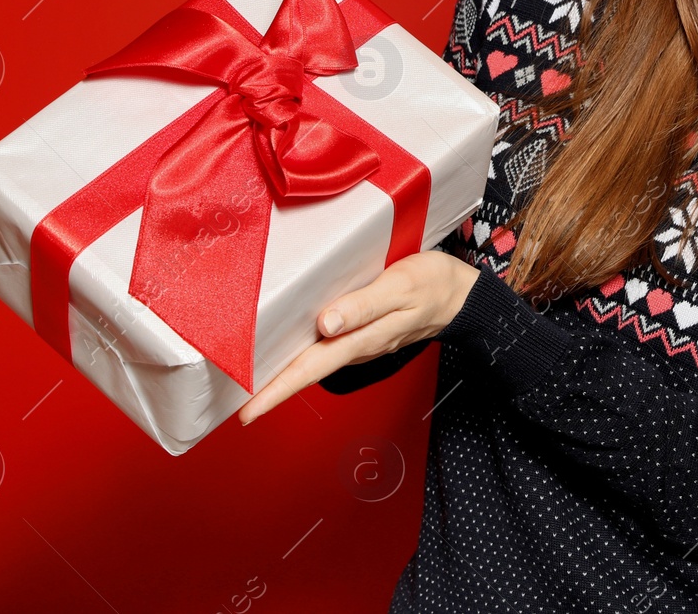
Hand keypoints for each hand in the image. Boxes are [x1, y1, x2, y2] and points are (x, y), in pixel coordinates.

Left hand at [238, 250, 479, 423]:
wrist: (461, 295)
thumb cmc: (431, 285)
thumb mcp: (399, 288)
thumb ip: (362, 306)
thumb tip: (325, 324)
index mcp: (360, 338)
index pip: (310, 369)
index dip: (277, 390)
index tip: (247, 411)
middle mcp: (356, 347)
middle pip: (307, 371)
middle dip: (272, 389)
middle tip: (236, 404)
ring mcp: (361, 343)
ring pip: (316, 361)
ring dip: (286, 372)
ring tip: (253, 378)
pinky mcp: (365, 333)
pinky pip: (328, 348)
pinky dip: (305, 353)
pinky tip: (292, 346)